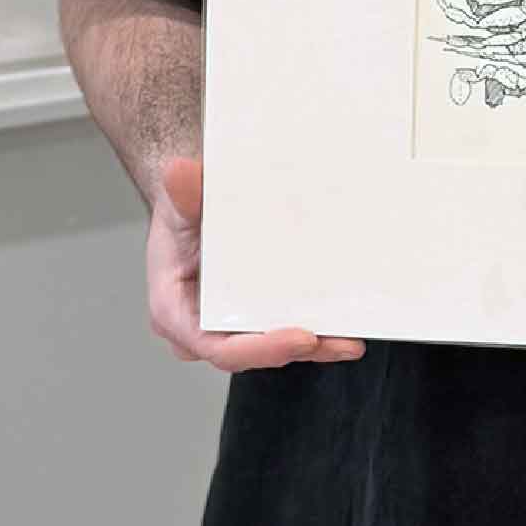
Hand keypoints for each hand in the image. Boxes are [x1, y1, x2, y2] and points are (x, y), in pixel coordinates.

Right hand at [146, 156, 365, 371]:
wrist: (190, 205)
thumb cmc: (181, 209)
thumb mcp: (179, 199)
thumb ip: (182, 193)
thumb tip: (179, 173)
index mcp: (175, 312)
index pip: (219, 347)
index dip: (262, 348)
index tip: (301, 337)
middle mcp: (200, 329)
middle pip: (252, 353)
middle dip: (297, 350)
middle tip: (339, 341)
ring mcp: (226, 326)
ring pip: (269, 346)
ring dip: (312, 346)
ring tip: (350, 341)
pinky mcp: (248, 316)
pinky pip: (277, 328)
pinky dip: (310, 329)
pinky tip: (342, 324)